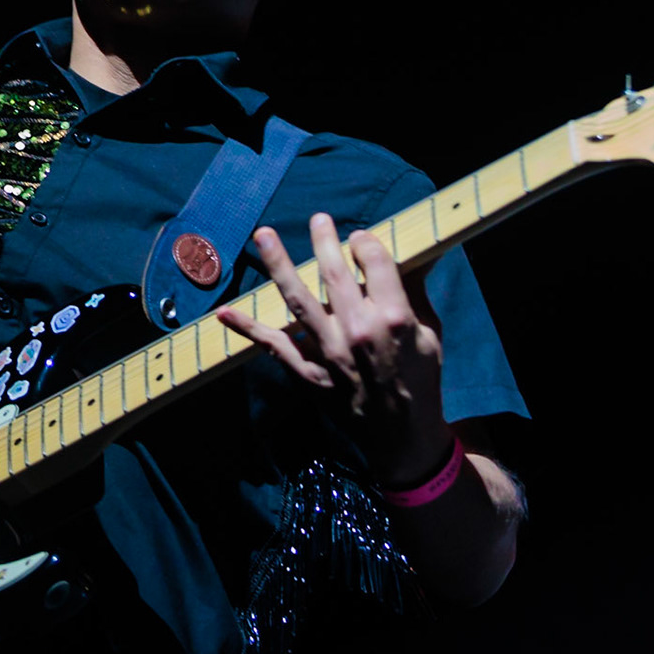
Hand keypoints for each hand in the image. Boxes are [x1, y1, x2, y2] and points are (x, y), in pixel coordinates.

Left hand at [219, 212, 453, 485]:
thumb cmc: (419, 379)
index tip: (358, 238)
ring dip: (278, 264)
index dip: (365, 243)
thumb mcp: (429, 334)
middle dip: (324, 240)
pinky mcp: (308, 373)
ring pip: (298, 299)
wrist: (401, 434)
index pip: (374, 262)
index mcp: (394, 317)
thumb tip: (415, 251)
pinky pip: (274, 347)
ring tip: (263, 235)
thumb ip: (414, 292)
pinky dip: (248, 330)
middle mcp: (358, 330)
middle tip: (319, 219)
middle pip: (333, 273)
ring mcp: (328, 352)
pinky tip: (224, 313)